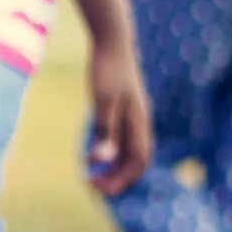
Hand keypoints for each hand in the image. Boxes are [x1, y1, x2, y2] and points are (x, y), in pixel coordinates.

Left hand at [82, 39, 152, 195]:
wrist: (112, 41)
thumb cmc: (108, 70)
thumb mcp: (103, 102)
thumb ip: (104, 131)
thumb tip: (99, 161)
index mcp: (138, 121)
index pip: (138, 159)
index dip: (124, 178)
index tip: (103, 190)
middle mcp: (138, 120)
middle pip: (134, 157)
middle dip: (117, 176)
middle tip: (93, 188)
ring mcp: (131, 113)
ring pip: (126, 148)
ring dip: (112, 164)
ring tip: (92, 176)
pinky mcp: (121, 106)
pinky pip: (119, 136)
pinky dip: (109, 150)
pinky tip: (93, 154)